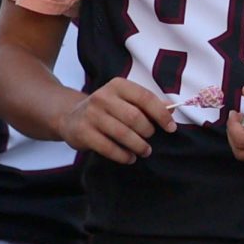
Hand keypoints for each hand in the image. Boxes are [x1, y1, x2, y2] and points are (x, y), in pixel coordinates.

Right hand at [58, 79, 175, 164]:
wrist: (71, 116)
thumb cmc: (107, 108)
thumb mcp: (125, 100)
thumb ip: (147, 104)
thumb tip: (172, 109)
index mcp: (118, 85)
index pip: (145, 98)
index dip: (161, 114)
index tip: (171, 128)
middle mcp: (103, 97)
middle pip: (134, 117)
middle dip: (148, 131)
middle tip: (151, 139)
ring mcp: (91, 114)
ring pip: (122, 133)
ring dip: (138, 146)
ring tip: (145, 151)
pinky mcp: (82, 132)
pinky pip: (107, 147)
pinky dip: (122, 155)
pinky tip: (129, 158)